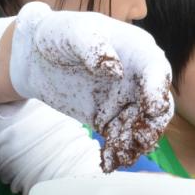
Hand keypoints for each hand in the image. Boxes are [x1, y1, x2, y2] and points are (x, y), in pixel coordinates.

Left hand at [7, 3, 173, 171]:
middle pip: (158, 105)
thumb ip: (94, 47)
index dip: (157, 90)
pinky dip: (117, 152)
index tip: (151, 108)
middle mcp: (138, 78)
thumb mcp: (75, 33)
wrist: (35, 56)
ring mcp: (124, 101)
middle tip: (139, 138)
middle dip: (153, 124)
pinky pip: (119, 139)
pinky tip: (107, 162)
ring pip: (140, 127)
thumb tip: (114, 68)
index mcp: (138, 51)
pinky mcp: (108, 120)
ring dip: (134, 143)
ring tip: (118, 154)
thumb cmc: (60, 34)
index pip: (156, 71)